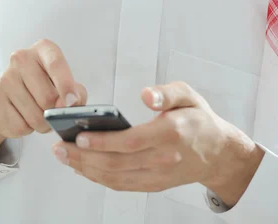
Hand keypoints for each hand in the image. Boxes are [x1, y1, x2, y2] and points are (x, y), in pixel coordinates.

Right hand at [0, 39, 86, 148]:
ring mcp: (5, 78)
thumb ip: (76, 92)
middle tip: (54, 113)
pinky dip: (27, 129)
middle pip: (46, 97)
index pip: (55, 64)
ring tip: (40, 115)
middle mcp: (21, 59)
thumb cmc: (45, 86)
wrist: (12, 96)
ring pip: (34, 116)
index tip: (72, 102)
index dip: (66, 85)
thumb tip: (71, 104)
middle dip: (55, 113)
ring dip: (42, 124)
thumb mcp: (66, 83)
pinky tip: (24, 118)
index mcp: (43, 49)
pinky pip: (19, 126)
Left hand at [52, 82, 263, 204]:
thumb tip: (146, 95)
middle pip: (117, 163)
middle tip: (59, 148)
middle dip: (84, 157)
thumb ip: (167, 93)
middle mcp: (163, 159)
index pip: (131, 141)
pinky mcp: (154, 184)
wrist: (218, 152)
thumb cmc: (199, 119)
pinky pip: (122, 185)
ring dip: (86, 169)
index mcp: (171, 133)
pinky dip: (100, 178)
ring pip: (116, 178)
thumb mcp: (189, 95)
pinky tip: (84, 168)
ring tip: (65, 157)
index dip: (103, 142)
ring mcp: (158, 176)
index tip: (80, 136)